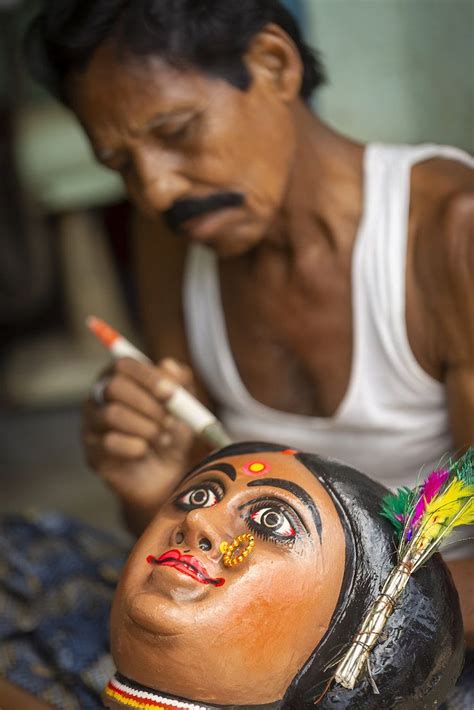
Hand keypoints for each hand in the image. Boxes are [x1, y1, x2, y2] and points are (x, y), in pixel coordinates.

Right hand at [83, 357, 195, 523]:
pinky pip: (110, 443)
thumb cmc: (171, 431)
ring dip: (145, 428)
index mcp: (120, 377)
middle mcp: (99, 396)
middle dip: (147, 404)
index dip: (147, 376)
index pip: (123, 364)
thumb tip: (169, 366)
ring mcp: (91, 423)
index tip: (171, 393)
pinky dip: (135, 447)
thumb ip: (181, 382)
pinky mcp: (92, 451)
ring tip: (163, 438)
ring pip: (112, 415)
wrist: (167, 473)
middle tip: (169, 420)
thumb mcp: (185, 405)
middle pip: (113, 387)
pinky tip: (144, 451)